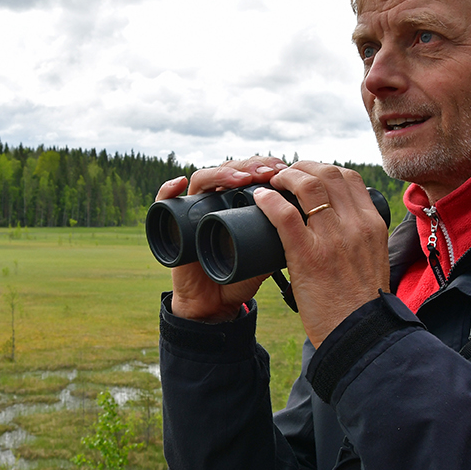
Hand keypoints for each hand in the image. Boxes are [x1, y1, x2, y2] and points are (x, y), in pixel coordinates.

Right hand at [157, 156, 286, 322]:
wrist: (214, 303)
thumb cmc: (238, 276)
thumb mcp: (267, 256)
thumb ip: (282, 240)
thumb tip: (306, 223)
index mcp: (237, 202)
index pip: (249, 172)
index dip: (265, 165)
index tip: (284, 169)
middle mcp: (214, 201)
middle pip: (228, 170)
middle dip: (249, 165)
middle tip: (269, 172)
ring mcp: (193, 211)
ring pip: (202, 180)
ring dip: (222, 173)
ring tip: (242, 178)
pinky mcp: (172, 227)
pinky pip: (164, 203)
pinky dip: (167, 190)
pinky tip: (180, 183)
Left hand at [252, 162, 389, 346]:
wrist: (361, 335)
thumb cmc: (362, 304)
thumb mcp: (373, 260)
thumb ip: (360, 241)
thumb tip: (341, 230)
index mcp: (372, 224)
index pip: (348, 178)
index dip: (323, 169)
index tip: (307, 175)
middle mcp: (356, 225)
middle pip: (327, 173)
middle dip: (301, 167)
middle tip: (284, 175)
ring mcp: (333, 239)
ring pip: (307, 185)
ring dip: (284, 177)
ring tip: (270, 182)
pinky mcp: (308, 256)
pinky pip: (285, 215)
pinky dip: (269, 200)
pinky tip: (259, 198)